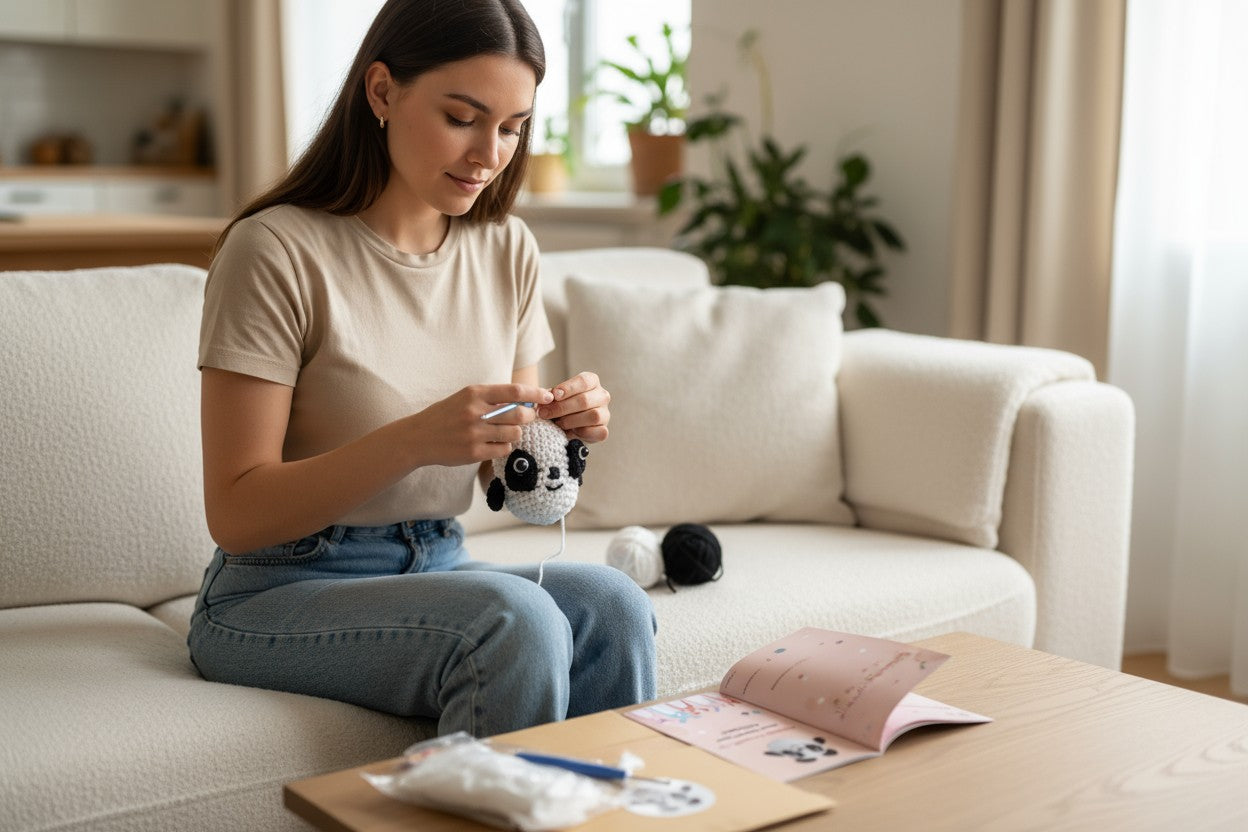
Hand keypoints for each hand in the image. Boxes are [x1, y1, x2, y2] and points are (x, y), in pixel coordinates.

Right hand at [407, 383, 553, 466]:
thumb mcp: (465, 398)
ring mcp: (474, 434)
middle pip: (519, 414)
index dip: (536, 393)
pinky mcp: (473, 453)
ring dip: (516, 433)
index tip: (548, 396)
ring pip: (514, 433)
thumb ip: (492, 397)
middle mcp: (475, 412)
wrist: (418, 438)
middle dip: (530, 416)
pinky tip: (496, 444)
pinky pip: (504, 450)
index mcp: (475, 393)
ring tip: (506, 432)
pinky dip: (505, 447)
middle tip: (529, 417)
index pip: (514, 391)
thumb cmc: (446, 415)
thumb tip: (526, 399)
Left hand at [537, 371, 609, 442]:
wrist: (567, 425)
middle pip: (585, 400)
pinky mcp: (604, 430)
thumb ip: (551, 395)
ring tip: (558, 423)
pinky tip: (571, 431)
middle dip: (562, 408)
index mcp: (592, 382)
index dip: (568, 388)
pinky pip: (598, 432)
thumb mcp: (555, 397)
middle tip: (545, 413)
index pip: (584, 381)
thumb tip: (548, 397)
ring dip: (571, 421)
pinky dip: (582, 433)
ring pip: (593, 416)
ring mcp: (605, 414)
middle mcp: (602, 396)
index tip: (554, 395)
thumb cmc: (561, 406)